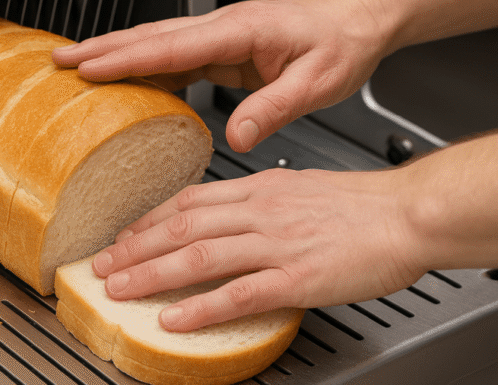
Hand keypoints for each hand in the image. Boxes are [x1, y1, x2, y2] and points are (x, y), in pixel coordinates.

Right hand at [53, 0, 392, 151]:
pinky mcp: (221, 47)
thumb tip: (238, 135)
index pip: (172, 45)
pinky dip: (142, 64)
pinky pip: (172, 55)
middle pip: (150, 37)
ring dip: (115, 52)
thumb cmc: (339, 45)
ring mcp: (218, 35)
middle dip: (102, 48)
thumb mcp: (316, 82)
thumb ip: (273, 107)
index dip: (128, 58)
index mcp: (239, 30)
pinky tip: (126, 78)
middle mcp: (221, 27)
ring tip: (77, 65)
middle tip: (61, 59)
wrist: (355, 23)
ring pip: (155, 42)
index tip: (89, 66)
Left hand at [91, 168, 426, 331]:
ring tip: (119, 288)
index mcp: (257, 189)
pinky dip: (202, 307)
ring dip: (153, 273)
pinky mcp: (297, 277)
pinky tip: (175, 318)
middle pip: (181, 226)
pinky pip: (239, 293)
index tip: (125, 234)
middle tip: (102, 264)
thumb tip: (228, 214)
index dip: (149, 220)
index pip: (189, 201)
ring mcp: (275, 243)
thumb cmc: (358, 203)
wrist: (404, 214)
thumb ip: (258, 200)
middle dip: (135, 247)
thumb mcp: (297, 186)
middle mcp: (258, 212)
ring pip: (200, 256)